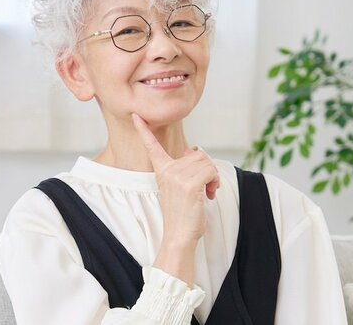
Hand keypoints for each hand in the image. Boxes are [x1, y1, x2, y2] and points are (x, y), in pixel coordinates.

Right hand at [131, 113, 220, 247]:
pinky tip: (210, 194)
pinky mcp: (190, 184)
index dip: (143, 130)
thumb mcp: (180, 188)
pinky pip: (211, 171)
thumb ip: (184, 168)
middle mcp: (168, 171)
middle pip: (198, 153)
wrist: (179, 236)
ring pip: (207, 162)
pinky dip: (215, 182)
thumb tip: (192, 150)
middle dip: (207, 169)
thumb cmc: (182, 216)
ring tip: (207, 192)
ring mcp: (178, 177)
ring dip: (213, 176)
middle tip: (206, 187)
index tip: (137, 116)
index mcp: (162, 171)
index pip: (152, 147)